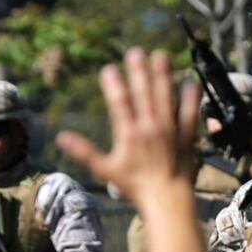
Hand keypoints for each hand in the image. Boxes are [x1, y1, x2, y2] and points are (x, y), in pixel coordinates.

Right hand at [56, 48, 198, 202]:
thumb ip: (84, 151)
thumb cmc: (135, 186)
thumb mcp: (105, 170)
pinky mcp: (186, 135)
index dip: (113, 84)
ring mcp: (170, 129)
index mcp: (129, 134)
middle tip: (135, 52)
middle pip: (144, 93)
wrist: (167, 199)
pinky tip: (189, 81)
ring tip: (160, 56)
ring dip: (163, 75)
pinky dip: (190, 96)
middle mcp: (150, 127)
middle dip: (139, 71)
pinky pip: (189, 111)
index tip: (108, 69)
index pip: (119, 103)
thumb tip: (61, 138)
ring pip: (166, 96)